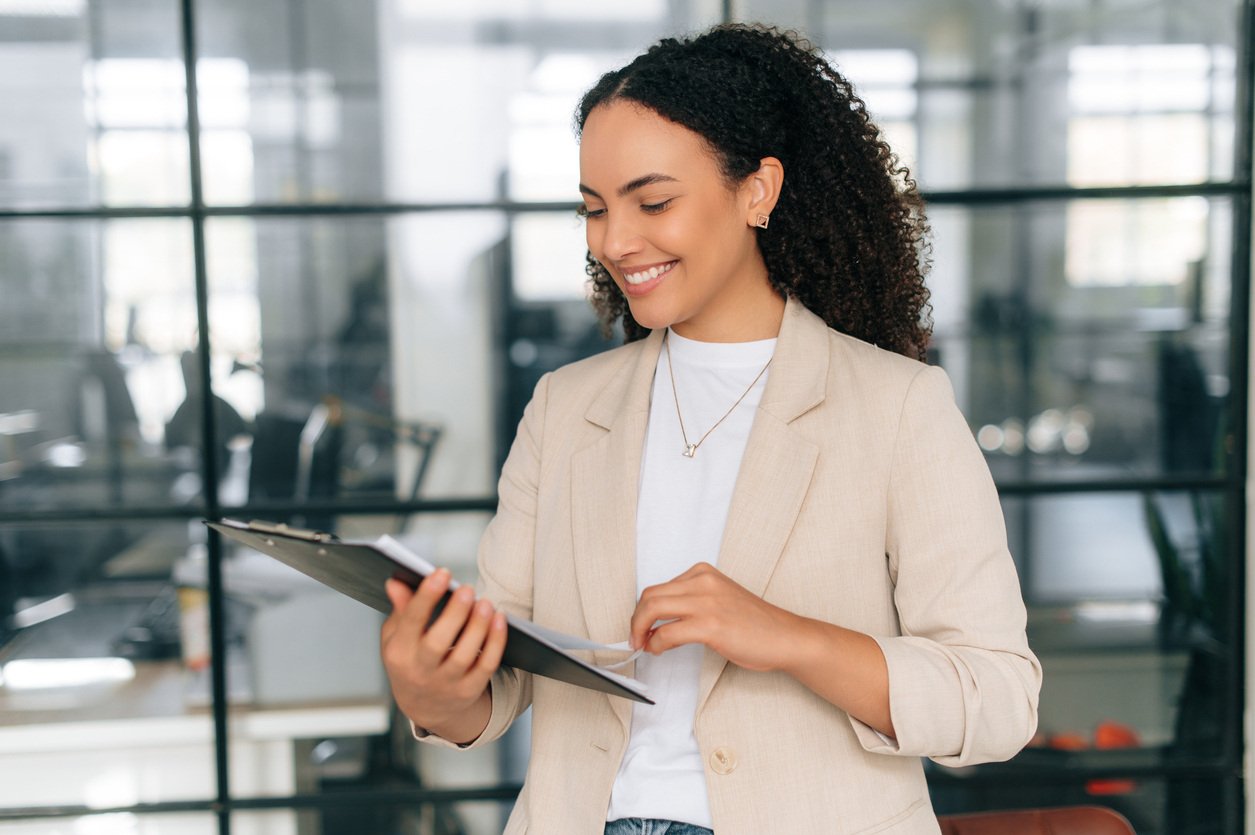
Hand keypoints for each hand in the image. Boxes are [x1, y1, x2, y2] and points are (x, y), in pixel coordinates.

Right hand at [380, 568, 506, 743]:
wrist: (425, 708)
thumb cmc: (410, 661)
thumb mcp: (397, 638)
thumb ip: (400, 610)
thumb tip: (396, 582)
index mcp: (399, 653)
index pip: (410, 622)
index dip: (426, 596)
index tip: (442, 573)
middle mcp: (421, 671)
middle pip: (438, 643)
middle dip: (455, 613)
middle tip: (467, 589)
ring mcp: (446, 684)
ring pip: (464, 656)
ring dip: (478, 627)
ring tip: (485, 602)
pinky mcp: (469, 691)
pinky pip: (486, 666)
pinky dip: (495, 643)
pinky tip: (500, 620)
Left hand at [629, 562, 803, 671]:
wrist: (785, 637)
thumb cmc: (755, 624)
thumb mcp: (719, 600)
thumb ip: (692, 603)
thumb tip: (658, 621)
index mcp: (703, 573)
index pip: (658, 587)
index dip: (643, 610)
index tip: (641, 627)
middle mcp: (703, 581)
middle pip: (650, 596)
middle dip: (635, 619)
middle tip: (635, 638)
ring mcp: (707, 602)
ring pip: (653, 609)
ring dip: (640, 630)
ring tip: (643, 645)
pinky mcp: (710, 625)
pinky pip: (667, 633)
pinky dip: (656, 643)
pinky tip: (659, 650)